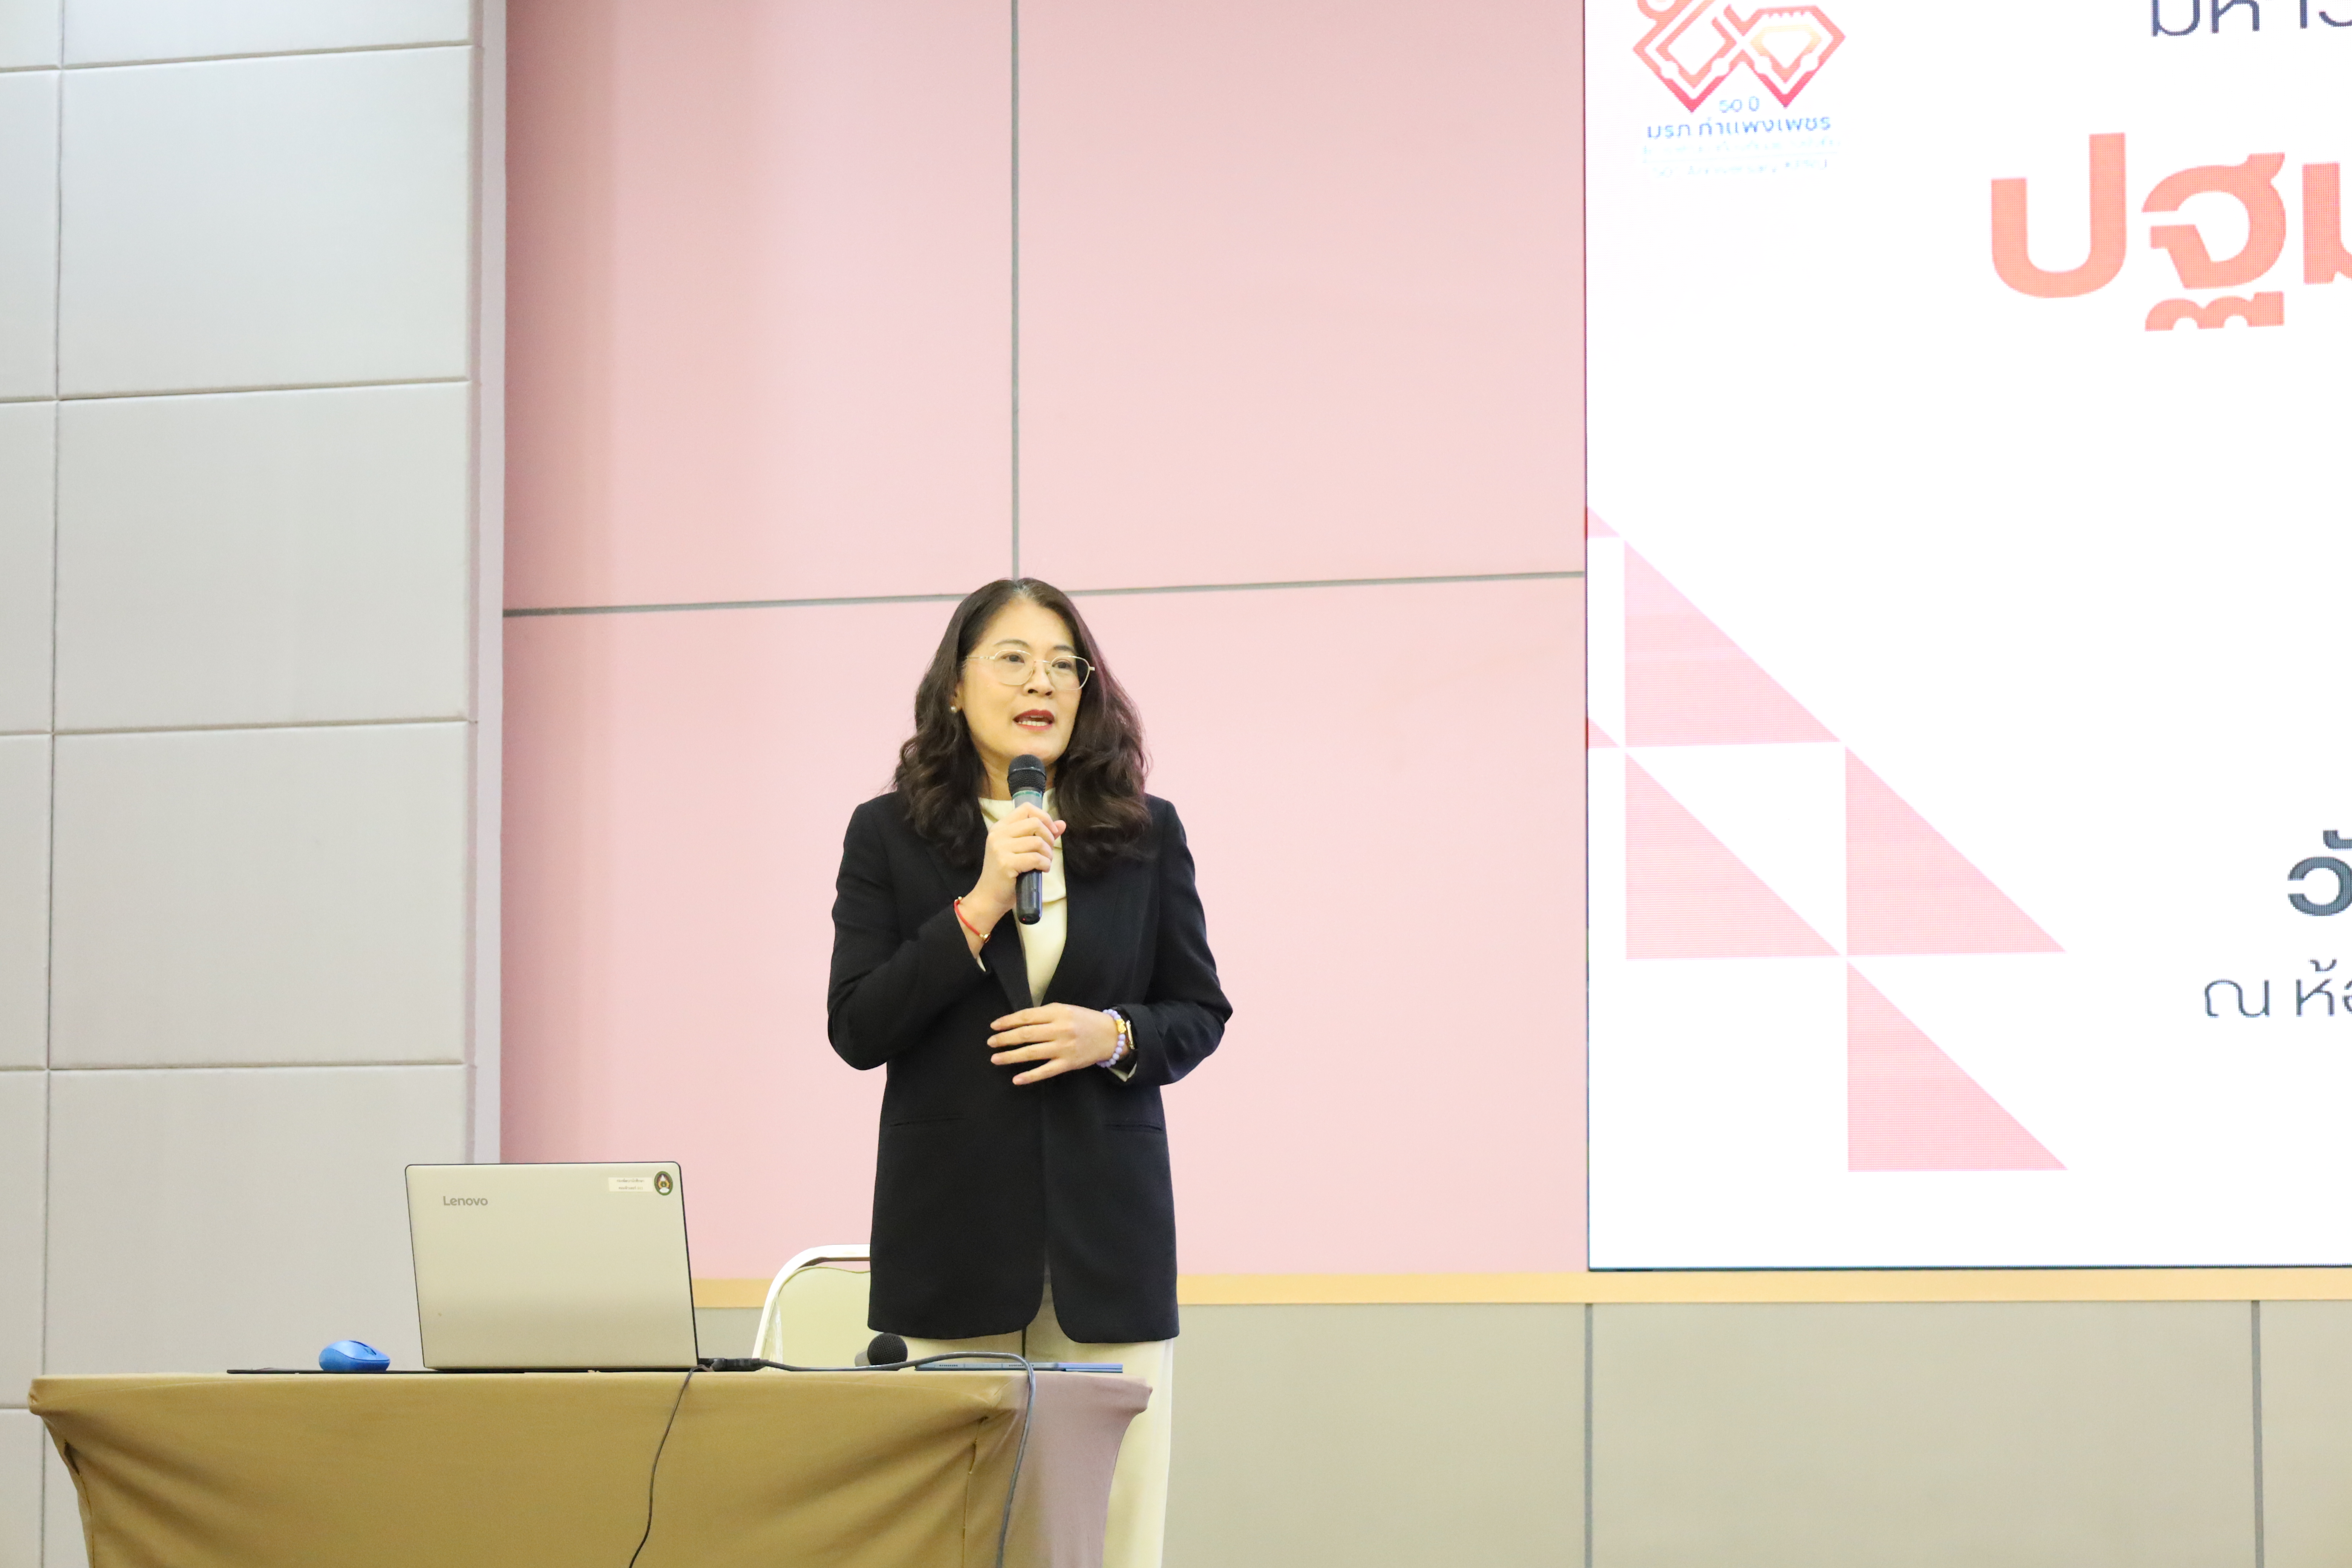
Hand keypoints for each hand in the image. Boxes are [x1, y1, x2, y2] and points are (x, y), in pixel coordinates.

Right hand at [959, 806, 1062, 951]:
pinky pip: (1035, 858)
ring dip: (1048, 854)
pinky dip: (1045, 864)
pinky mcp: (1006, 863)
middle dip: (1049, 837)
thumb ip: (1040, 835)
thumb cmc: (1007, 875)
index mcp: (1000, 827)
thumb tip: (1062, 824)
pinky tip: (1042, 870)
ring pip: (1037, 841)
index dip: (1044, 817)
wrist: (989, 898)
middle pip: (1035, 823)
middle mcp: (998, 834)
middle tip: (1048, 852)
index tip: (1051, 831)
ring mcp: (1000, 848)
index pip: (1026, 808)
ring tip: (1045, 863)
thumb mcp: (1021, 851)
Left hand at [988, 1005, 1118, 1084]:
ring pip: (1032, 1052)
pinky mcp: (1068, 1063)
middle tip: (990, 1043)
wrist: (1111, 1035)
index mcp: (1058, 1013)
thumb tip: (1019, 1021)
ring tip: (996, 1058)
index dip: (1008, 1021)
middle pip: (1026, 1034)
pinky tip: (1016, 1079)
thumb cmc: (1085, 1020)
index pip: (1026, 1017)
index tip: (994, 1026)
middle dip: (1004, 1039)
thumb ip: (1045, 1014)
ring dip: (1010, 1056)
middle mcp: (1059, 1029)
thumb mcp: (1066, 1009)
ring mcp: (1063, 1048)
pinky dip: (1030, 1076)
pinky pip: (1045, 1071)